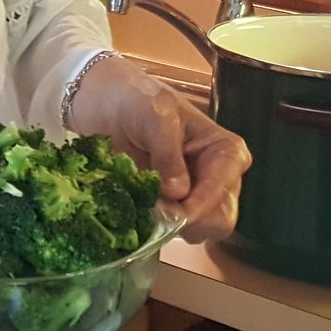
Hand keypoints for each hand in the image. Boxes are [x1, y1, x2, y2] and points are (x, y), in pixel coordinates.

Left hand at [67, 56, 250, 241]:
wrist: (104, 102)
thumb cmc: (137, 99)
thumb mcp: (156, 116)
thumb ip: (168, 153)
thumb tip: (178, 193)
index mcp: (226, 152)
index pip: (223, 191)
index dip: (199, 207)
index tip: (172, 212)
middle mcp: (218, 178)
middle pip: (219, 220)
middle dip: (189, 222)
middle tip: (156, 212)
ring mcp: (195, 196)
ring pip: (197, 230)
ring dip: (170, 226)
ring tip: (143, 204)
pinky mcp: (171, 208)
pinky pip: (171, 230)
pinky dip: (155, 227)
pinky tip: (137, 209)